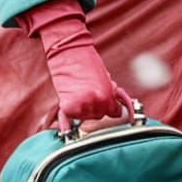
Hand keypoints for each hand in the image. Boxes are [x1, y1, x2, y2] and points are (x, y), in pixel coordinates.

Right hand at [16, 0, 134, 132]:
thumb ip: (111, 95)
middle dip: (96, 107)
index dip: (110, 108)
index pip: (115, 113)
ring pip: (85, 117)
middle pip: (100, 116)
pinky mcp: (67, 107)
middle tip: (88, 93)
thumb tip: (116, 107)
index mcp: (108, 96)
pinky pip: (68, 121)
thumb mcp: (106, 79)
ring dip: (83, 110)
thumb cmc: (87, 61)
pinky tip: (66, 129)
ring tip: (78, 93)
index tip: (106, 104)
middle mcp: (97, 103)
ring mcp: (82, 106)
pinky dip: (66, 124)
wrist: (69, 52)